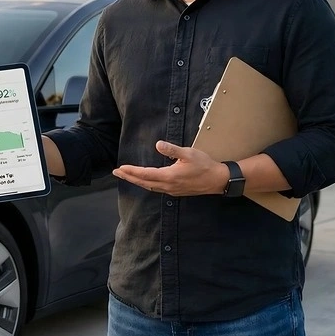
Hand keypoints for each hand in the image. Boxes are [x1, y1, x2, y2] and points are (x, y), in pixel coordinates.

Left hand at [113, 141, 228, 196]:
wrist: (217, 180)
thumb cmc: (204, 165)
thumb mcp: (189, 153)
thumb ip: (172, 149)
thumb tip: (158, 144)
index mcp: (169, 176)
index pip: (145, 174)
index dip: (131, 172)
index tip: (120, 168)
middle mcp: (168, 186)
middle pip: (144, 182)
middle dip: (129, 178)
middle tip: (116, 173)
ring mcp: (172, 190)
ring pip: (149, 187)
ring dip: (137, 181)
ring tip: (127, 176)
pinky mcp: (176, 191)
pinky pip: (156, 189)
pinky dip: (147, 184)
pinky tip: (145, 181)